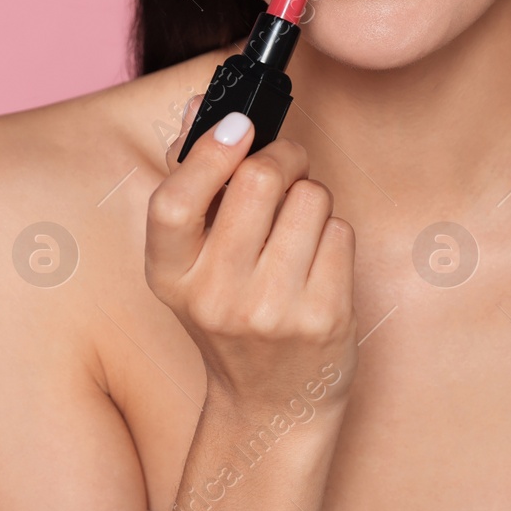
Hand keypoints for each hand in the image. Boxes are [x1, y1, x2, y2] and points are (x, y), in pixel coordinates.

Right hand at [145, 98, 356, 415]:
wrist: (271, 403)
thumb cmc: (231, 316)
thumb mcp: (191, 262)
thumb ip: (191, 181)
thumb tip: (203, 106)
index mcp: (169, 276)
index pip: (173, 204)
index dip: (208, 153)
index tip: (238, 125)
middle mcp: (216, 297)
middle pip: (259, 180)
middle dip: (283, 156)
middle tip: (286, 166)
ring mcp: (272, 312)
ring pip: (310, 198)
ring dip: (311, 197)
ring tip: (297, 228)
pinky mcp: (324, 318)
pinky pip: (340, 232)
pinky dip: (333, 233)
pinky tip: (316, 262)